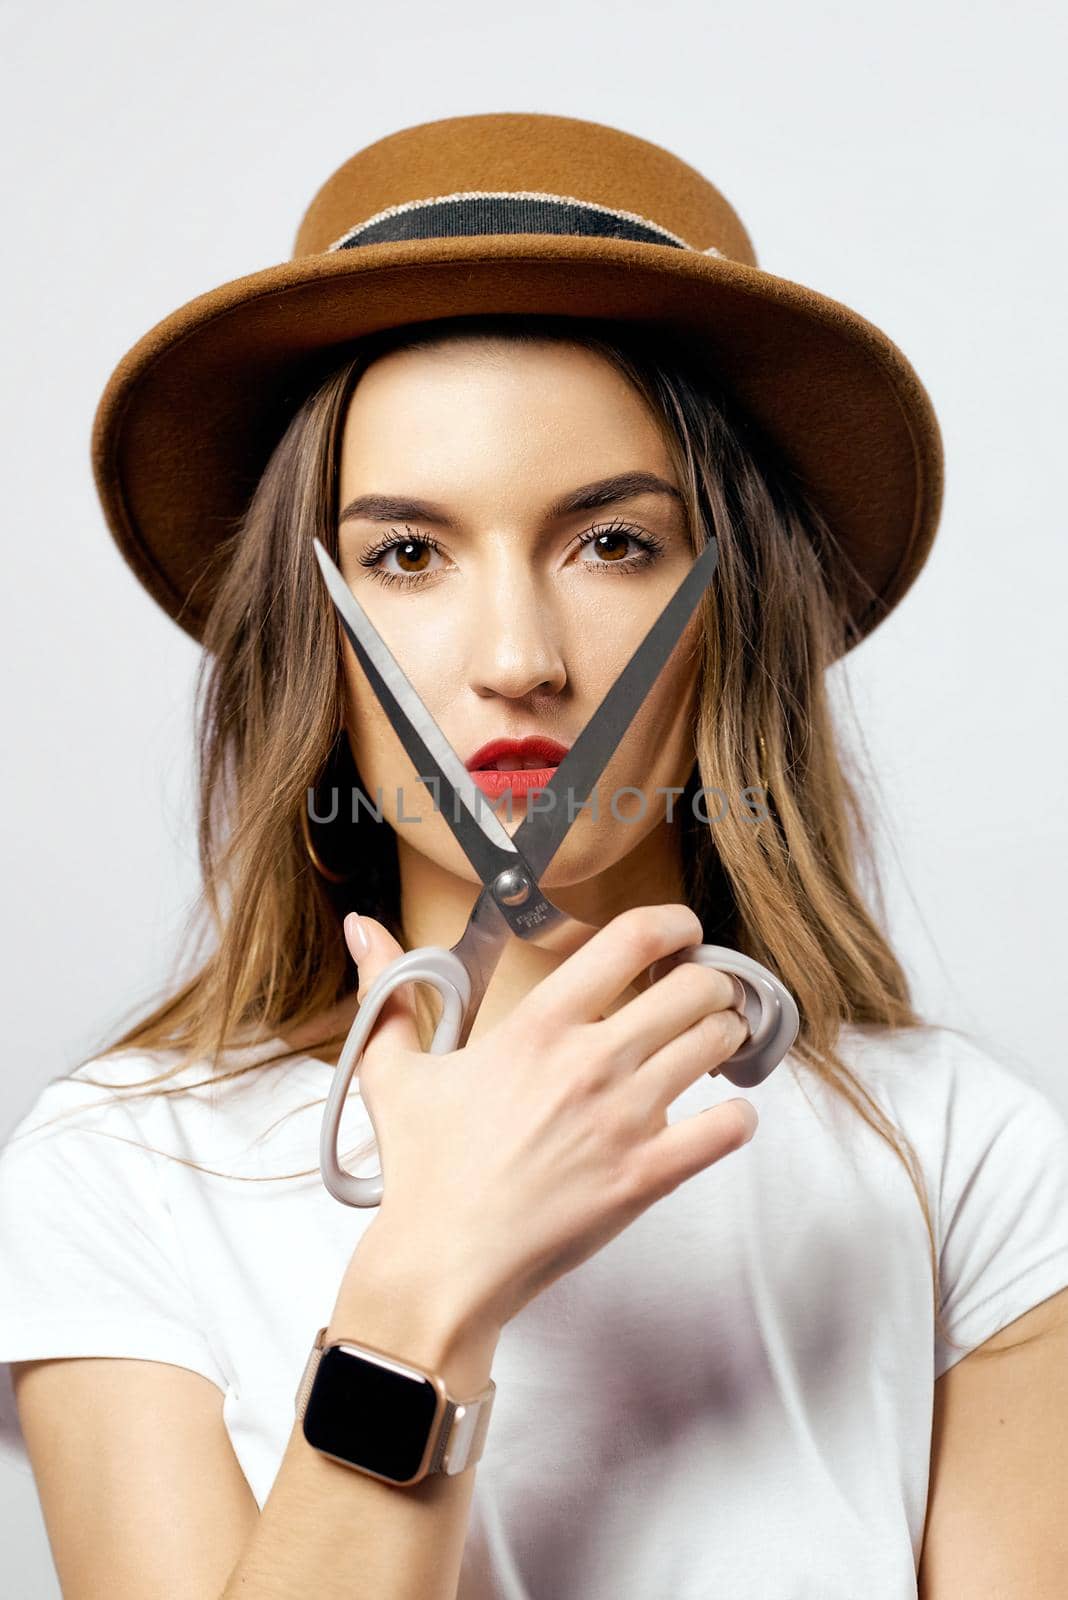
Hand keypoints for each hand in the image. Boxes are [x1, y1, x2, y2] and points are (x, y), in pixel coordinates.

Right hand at [343, 903, 756, 1332]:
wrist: (441, 1263)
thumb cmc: (422, 1170)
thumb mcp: (394, 1070)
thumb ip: (387, 988)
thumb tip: (362, 928)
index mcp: (537, 1026)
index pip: (631, 940)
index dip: (673, 923)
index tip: (683, 930)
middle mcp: (589, 1062)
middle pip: (694, 988)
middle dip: (711, 985)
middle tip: (704, 996)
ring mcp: (623, 1119)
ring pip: (715, 1046)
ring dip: (726, 1038)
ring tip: (714, 1045)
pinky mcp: (645, 1176)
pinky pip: (726, 1130)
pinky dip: (737, 1117)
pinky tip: (724, 1116)